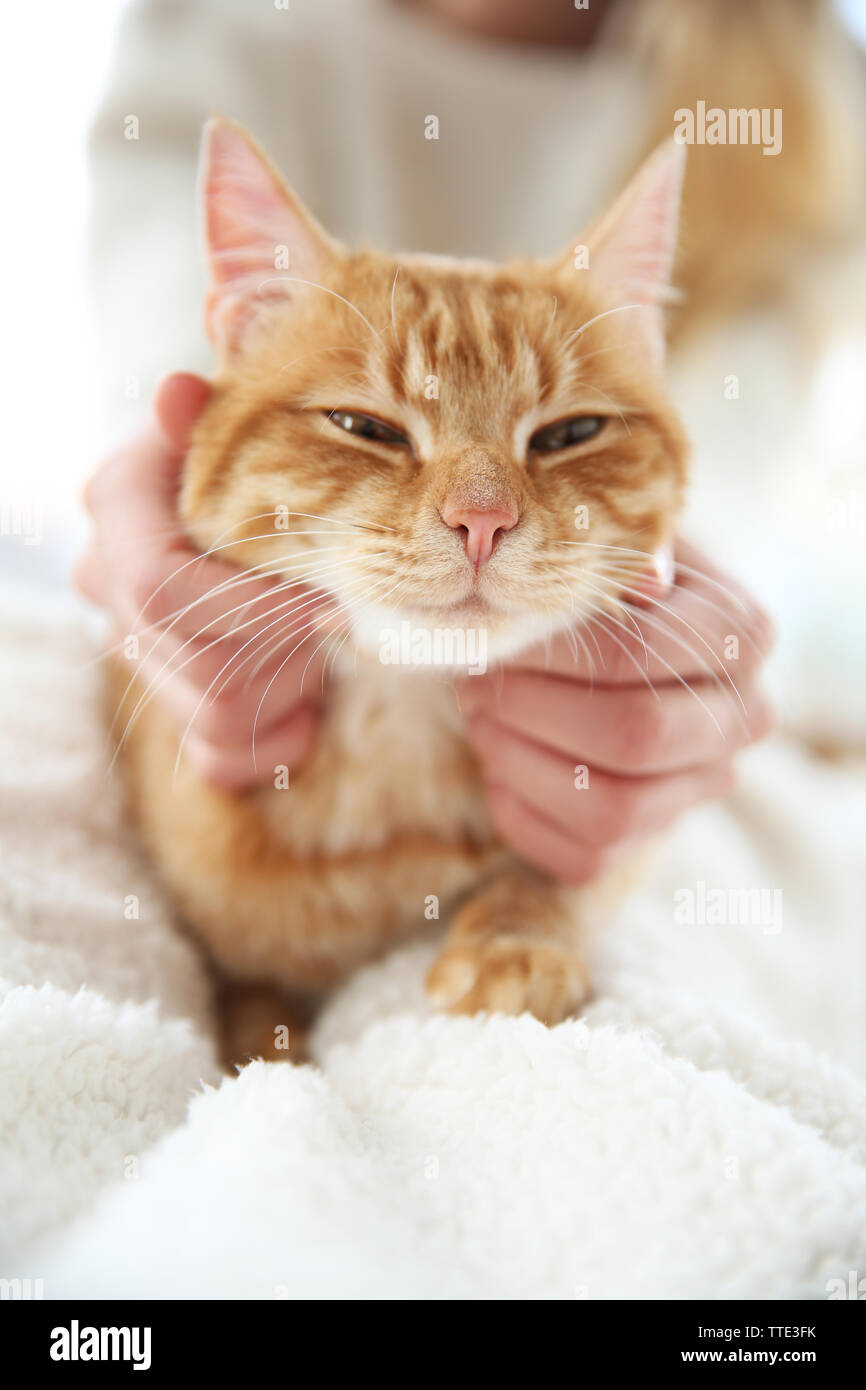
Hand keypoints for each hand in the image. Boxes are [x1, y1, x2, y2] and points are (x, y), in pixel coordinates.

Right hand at [75, 372, 323, 786]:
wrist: (240, 502)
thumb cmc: (253, 454)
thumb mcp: (240, 421)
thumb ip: (212, 413)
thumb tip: (180, 394)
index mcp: (118, 509)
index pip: (159, 588)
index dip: (254, 608)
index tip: (327, 601)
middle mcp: (108, 585)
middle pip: (201, 665)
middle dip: (287, 651)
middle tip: (335, 618)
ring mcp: (134, 653)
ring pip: (216, 716)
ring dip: (290, 688)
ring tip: (317, 644)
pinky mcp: (167, 707)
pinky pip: (219, 761)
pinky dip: (278, 738)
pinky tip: (305, 698)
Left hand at [457, 540, 773, 884]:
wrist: (617, 650)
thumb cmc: (606, 586)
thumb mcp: (613, 548)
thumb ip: (614, 553)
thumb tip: (639, 577)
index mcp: (741, 633)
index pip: (640, 655)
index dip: (550, 653)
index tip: (492, 636)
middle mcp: (741, 718)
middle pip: (632, 737)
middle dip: (531, 710)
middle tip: (474, 681)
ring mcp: (700, 788)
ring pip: (612, 810)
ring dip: (520, 763)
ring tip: (480, 718)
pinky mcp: (650, 841)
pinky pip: (583, 856)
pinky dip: (522, 812)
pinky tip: (499, 764)